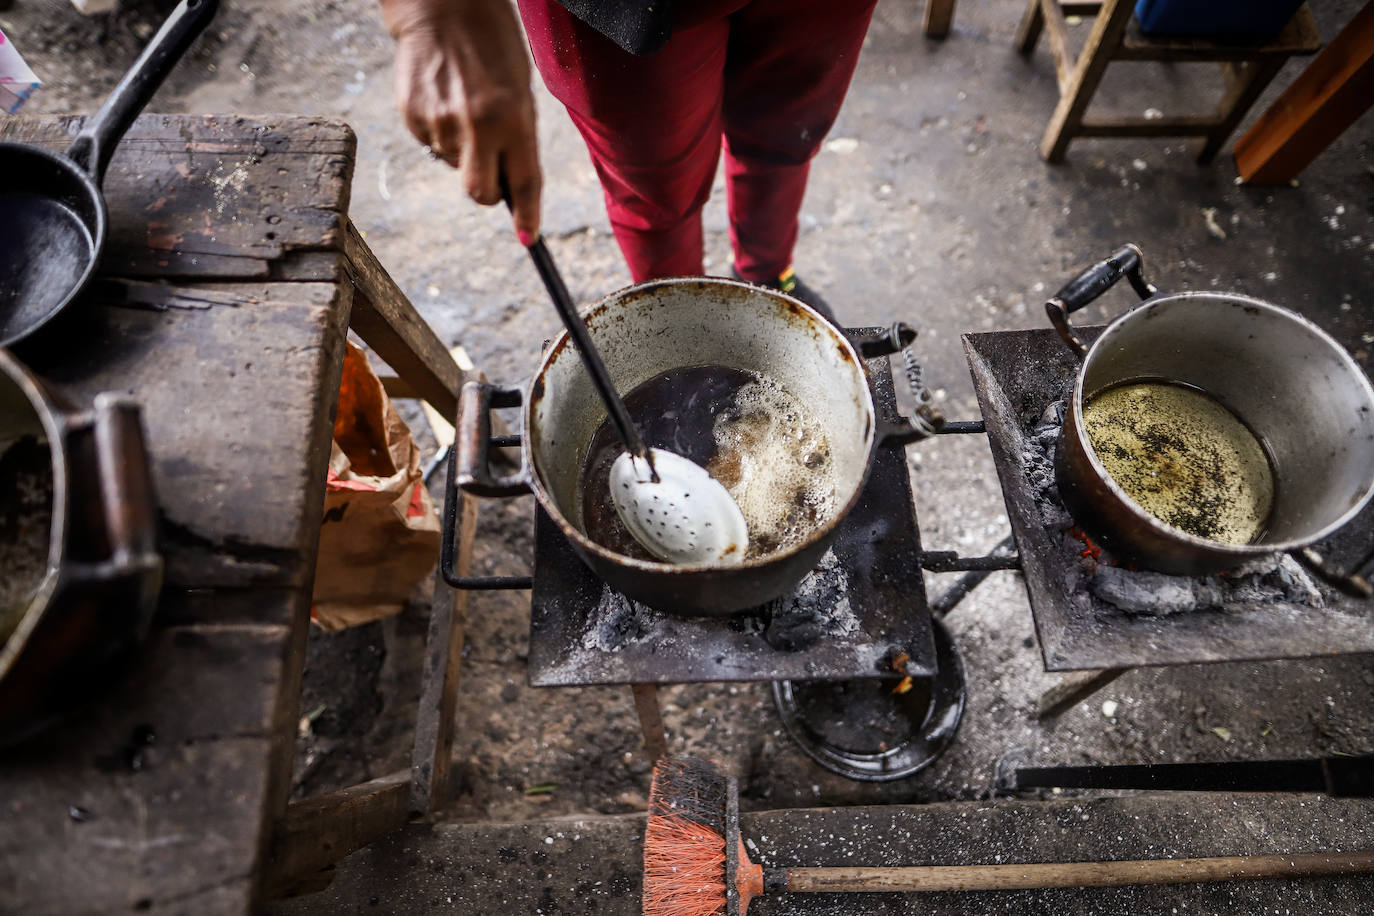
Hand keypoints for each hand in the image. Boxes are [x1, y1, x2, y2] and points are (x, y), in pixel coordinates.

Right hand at [385, 0, 541, 241]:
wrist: (442, 7)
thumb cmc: (493, 46)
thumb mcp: (519, 89)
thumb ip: (517, 135)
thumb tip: (509, 183)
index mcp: (514, 118)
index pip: (525, 182)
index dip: (528, 216)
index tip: (529, 238)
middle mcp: (477, 126)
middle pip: (479, 193)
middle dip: (486, 191)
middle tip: (490, 172)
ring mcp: (441, 123)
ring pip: (452, 165)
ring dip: (461, 149)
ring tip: (464, 107)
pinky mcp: (412, 117)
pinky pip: (430, 145)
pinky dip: (439, 133)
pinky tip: (443, 100)